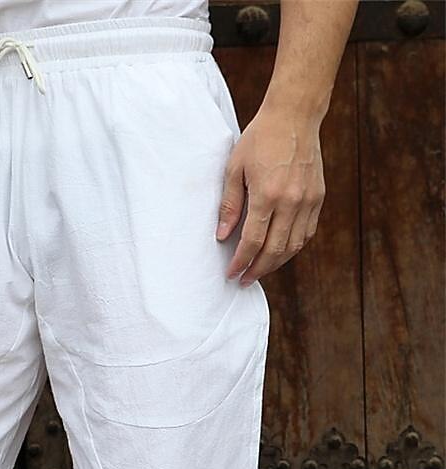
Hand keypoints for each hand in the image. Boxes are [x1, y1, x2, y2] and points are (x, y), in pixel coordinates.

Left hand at [215, 107, 325, 285]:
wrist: (294, 115)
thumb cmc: (259, 139)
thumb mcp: (234, 169)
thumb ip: (229, 205)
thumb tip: (222, 237)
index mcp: (268, 194)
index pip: (253, 241)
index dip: (241, 262)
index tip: (232, 274)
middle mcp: (291, 201)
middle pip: (275, 250)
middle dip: (257, 270)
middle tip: (244, 280)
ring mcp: (308, 200)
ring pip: (294, 246)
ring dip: (276, 263)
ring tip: (259, 270)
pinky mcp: (318, 197)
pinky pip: (306, 233)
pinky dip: (292, 247)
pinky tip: (279, 253)